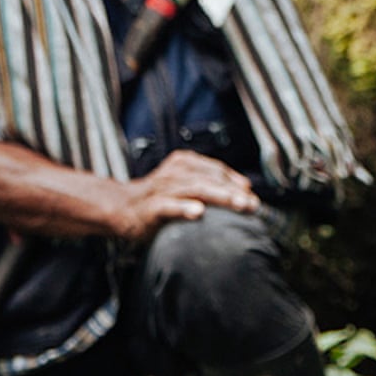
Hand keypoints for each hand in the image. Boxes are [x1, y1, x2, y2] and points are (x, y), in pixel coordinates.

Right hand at [112, 150, 259, 244]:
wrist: (122, 207)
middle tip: (253, 204)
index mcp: (185, 163)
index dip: (235, 181)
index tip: (252, 194)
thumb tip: (245, 190)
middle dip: (234, 191)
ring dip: (219, 196)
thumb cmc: (160, 197)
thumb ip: (210, 184)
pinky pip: (169, 206)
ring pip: (195, 189)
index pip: (216, 170)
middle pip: (210, 179)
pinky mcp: (151, 207)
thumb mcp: (185, 184)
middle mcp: (175, 172)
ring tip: (238, 204)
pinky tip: (199, 212)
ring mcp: (163, 188)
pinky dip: (184, 208)